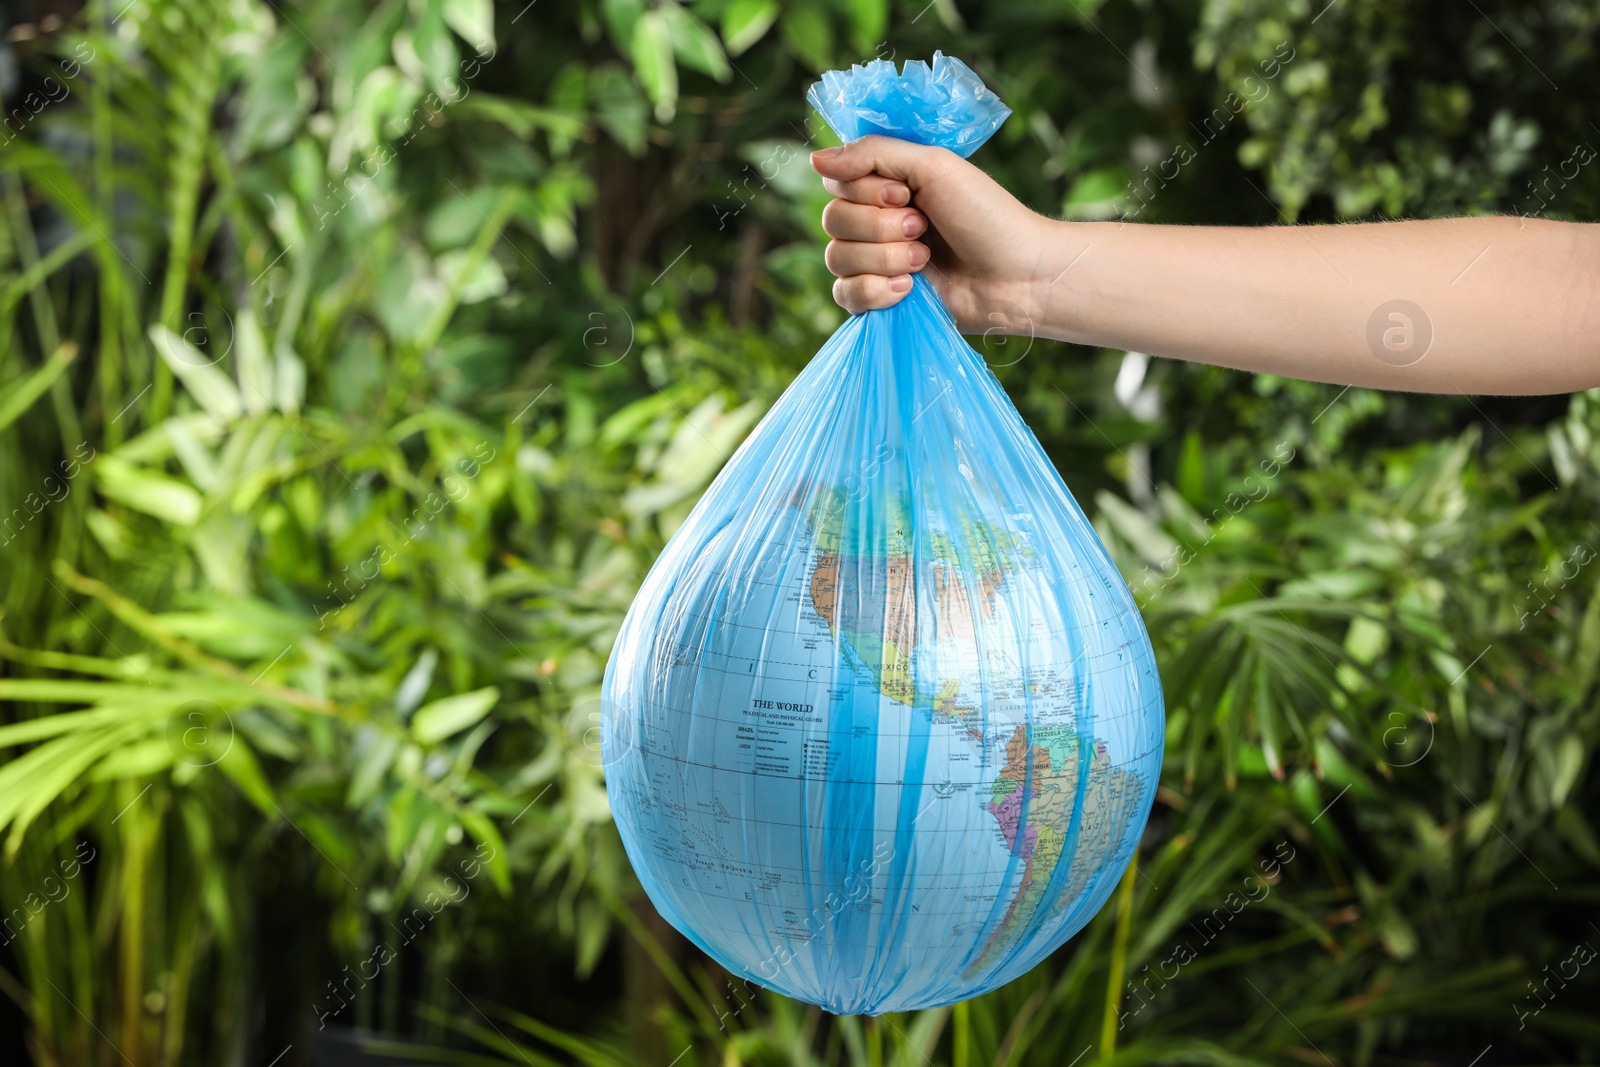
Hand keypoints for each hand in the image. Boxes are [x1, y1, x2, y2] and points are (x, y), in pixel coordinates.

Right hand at [809, 135, 1059, 335]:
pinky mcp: (880, 301)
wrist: (1018, 276)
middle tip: (924, 229)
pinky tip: (910, 290)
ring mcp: (875, 263)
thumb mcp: (934, 166)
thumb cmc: (987, 216)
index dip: (866, 192)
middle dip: (881, 227)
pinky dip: (876, 291)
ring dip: (885, 258)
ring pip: (836, 258)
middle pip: (832, 221)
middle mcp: (874, 222)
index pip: (837, 183)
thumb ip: (873, 154)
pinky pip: (845, 296)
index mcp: (885, 186)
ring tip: (925, 260)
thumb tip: (814, 158)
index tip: (907, 196)